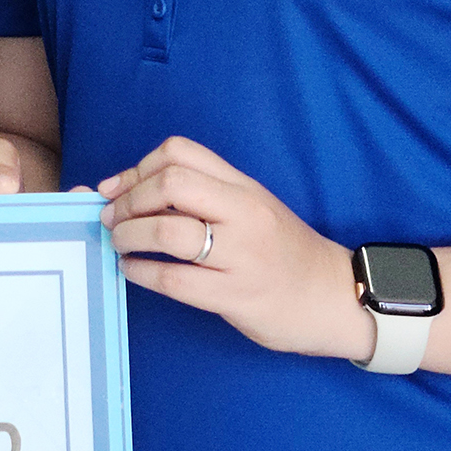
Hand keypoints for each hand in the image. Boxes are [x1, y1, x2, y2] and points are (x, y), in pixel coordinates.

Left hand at [87, 136, 369, 359]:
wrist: (336, 298)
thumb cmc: (283, 253)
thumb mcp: (250, 209)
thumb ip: (201, 195)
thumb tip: (122, 188)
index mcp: (244, 187)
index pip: (180, 152)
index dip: (136, 168)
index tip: (116, 189)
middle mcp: (244, 214)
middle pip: (170, 184)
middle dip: (128, 201)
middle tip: (113, 219)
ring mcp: (242, 255)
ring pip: (169, 232)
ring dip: (129, 236)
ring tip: (120, 244)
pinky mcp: (236, 295)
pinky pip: (173, 280)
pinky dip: (140, 272)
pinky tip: (133, 271)